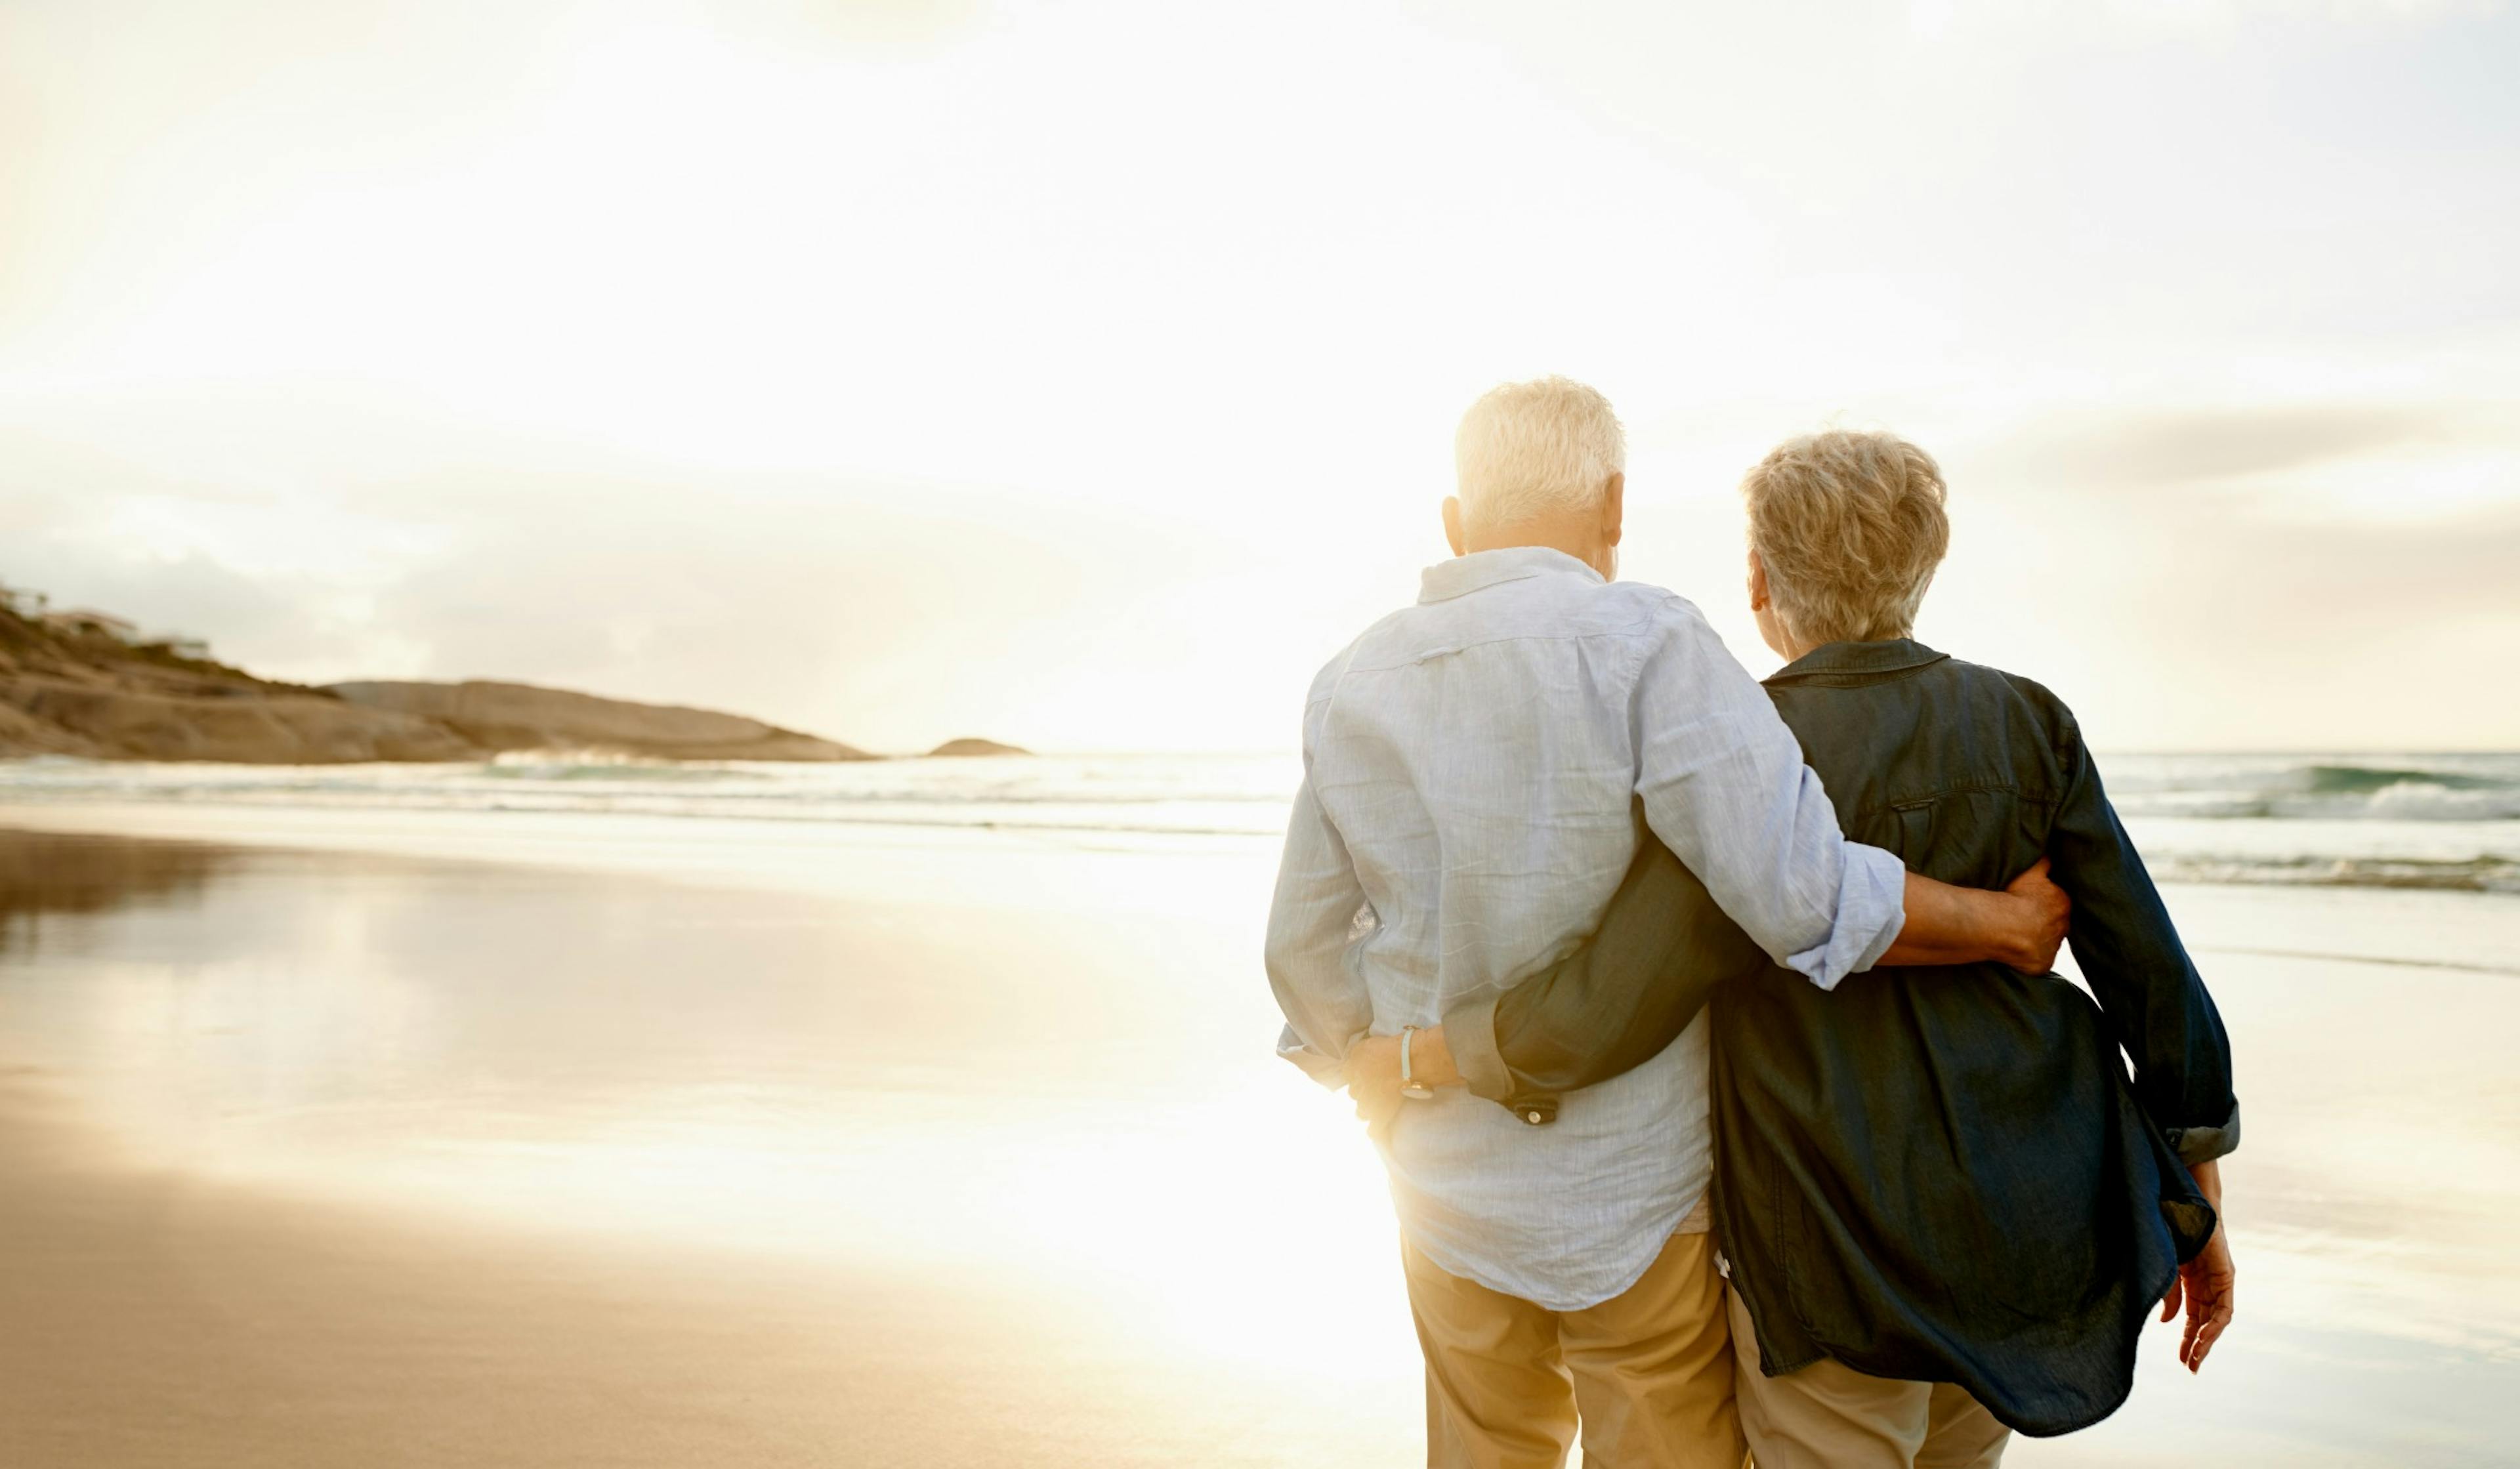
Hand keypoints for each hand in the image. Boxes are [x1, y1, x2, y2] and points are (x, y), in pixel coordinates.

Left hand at [1343, 1034, 1404, 1140]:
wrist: (1409, 1061)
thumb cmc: (1392, 1048)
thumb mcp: (1367, 1043)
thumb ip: (1357, 1053)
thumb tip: (1353, 1059)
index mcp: (1352, 1069)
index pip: (1347, 1074)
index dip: (1357, 1074)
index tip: (1365, 1073)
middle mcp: (1356, 1087)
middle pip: (1354, 1093)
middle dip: (1362, 1092)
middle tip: (1375, 1088)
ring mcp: (1367, 1103)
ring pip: (1360, 1112)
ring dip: (1367, 1109)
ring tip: (1377, 1106)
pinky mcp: (1380, 1115)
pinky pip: (1373, 1130)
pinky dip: (1375, 1131)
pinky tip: (1378, 1130)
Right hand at [1997, 858, 2069, 974]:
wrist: (2001, 926)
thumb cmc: (2015, 896)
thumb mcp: (2030, 870)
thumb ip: (2044, 861)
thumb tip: (2053, 851)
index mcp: (2063, 903)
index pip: (2059, 902)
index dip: (2046, 901)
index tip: (2032, 901)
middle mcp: (2063, 927)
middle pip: (2055, 923)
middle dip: (2044, 921)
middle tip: (2025, 917)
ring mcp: (2053, 947)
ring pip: (2047, 942)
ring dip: (2037, 939)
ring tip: (2018, 933)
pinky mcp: (2043, 964)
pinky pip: (2038, 960)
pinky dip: (2030, 956)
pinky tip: (2017, 949)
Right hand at [2160, 1159, 2234, 1370]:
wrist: (2183, 1200)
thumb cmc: (2170, 1226)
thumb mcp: (2165, 1267)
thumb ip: (2168, 1293)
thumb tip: (2168, 1322)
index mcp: (2189, 1279)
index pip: (2189, 1317)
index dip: (2186, 1339)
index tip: (2181, 1361)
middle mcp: (2207, 1283)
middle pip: (2204, 1323)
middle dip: (2196, 1346)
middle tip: (2189, 1368)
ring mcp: (2218, 1280)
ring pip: (2216, 1320)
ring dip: (2206, 1341)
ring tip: (2195, 1360)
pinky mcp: (2226, 1276)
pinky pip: (2224, 1308)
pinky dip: (2215, 1325)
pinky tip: (2203, 1338)